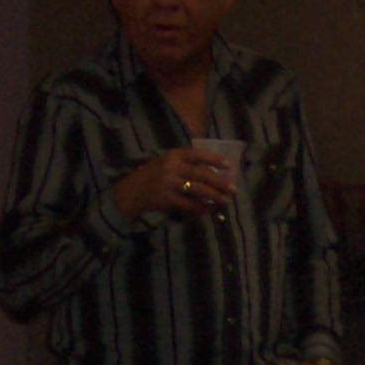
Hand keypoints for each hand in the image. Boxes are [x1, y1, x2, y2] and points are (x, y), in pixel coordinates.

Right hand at [114, 147, 236, 220]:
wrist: (131, 192)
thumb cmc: (152, 175)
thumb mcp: (167, 163)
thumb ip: (186, 164)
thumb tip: (213, 172)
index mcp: (173, 155)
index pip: (198, 155)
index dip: (214, 159)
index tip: (228, 165)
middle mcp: (171, 167)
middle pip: (202, 174)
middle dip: (220, 182)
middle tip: (233, 188)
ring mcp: (169, 183)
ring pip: (199, 190)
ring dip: (215, 196)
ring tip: (226, 200)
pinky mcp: (167, 199)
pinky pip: (190, 204)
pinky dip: (203, 207)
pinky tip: (211, 209)